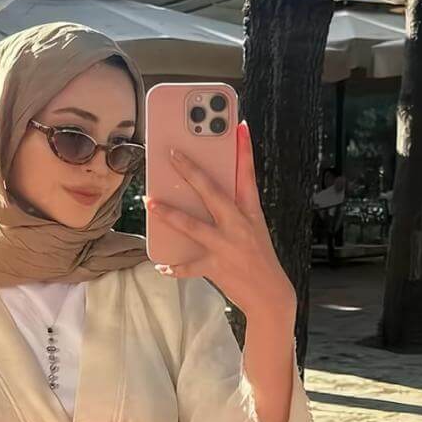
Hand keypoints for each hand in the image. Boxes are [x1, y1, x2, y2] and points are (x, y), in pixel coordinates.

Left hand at [144, 121, 294, 317]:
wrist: (270, 295)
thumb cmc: (258, 256)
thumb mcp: (253, 226)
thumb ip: (234, 206)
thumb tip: (208, 187)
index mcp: (250, 212)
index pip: (248, 174)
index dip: (244, 150)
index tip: (240, 126)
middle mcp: (239, 225)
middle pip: (213, 192)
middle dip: (191, 172)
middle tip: (172, 154)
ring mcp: (227, 246)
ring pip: (194, 225)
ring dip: (170, 214)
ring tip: (150, 202)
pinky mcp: (216, 267)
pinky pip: (189, 266)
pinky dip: (174, 267)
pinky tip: (160, 265)